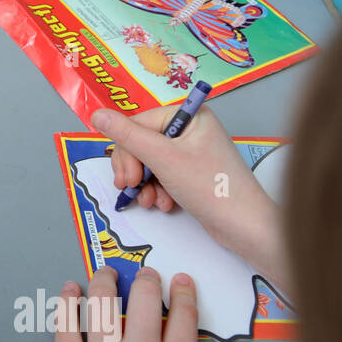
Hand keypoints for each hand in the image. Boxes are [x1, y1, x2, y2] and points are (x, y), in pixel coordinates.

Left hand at [56, 268, 223, 341]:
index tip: (180, 281)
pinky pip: (66, 326)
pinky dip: (66, 304)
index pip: (184, 317)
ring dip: (103, 281)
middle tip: (143, 272)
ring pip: (103, 304)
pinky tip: (68, 290)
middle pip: (145, 299)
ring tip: (104, 271)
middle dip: (145, 278)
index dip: (183, 293)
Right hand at [91, 107, 284, 276]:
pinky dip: (156, 190)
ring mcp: (192, 152)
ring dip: (143, 183)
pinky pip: (161, 175)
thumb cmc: (211, 187)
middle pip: (141, 142)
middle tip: (130, 188)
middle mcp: (191, 129)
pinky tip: (162, 203)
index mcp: (190, 115)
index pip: (139, 123)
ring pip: (148, 162)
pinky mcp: (192, 173)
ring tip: (150, 201)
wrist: (244, 227)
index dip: (126, 150)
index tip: (125, 177)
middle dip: (134, 169)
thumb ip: (127, 136)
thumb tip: (97, 114)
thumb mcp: (163, 159)